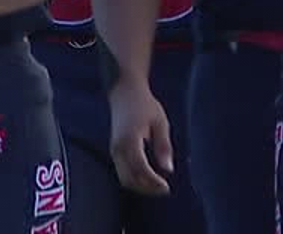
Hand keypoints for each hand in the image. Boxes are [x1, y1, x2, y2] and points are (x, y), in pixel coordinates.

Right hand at [107, 76, 174, 194]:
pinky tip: (149, 177)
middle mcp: (118, 147)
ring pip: (124, 178)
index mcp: (130, 139)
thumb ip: (163, 146)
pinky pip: (122, 172)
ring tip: (158, 185)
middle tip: (164, 189)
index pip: (140, 168)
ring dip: (141, 186)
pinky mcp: (114, 150)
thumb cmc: (144, 105)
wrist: (124, 92)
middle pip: (129, 179)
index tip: (167, 187)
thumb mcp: (160, 122)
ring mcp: (114, 149)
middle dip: (147, 188)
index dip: (153, 182)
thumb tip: (168, 169)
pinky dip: (135, 179)